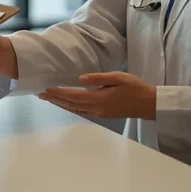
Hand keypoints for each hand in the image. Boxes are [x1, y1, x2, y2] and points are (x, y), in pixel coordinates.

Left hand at [38, 72, 156, 119]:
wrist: (149, 104)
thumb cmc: (135, 88)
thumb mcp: (118, 77)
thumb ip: (98, 78)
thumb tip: (80, 79)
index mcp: (99, 98)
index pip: (73, 96)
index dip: (59, 93)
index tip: (46, 89)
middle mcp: (97, 108)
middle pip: (71, 104)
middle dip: (55, 100)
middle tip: (41, 95)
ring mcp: (100, 113)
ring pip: (76, 109)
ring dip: (62, 104)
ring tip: (50, 99)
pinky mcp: (104, 114)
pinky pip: (82, 111)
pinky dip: (71, 107)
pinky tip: (68, 104)